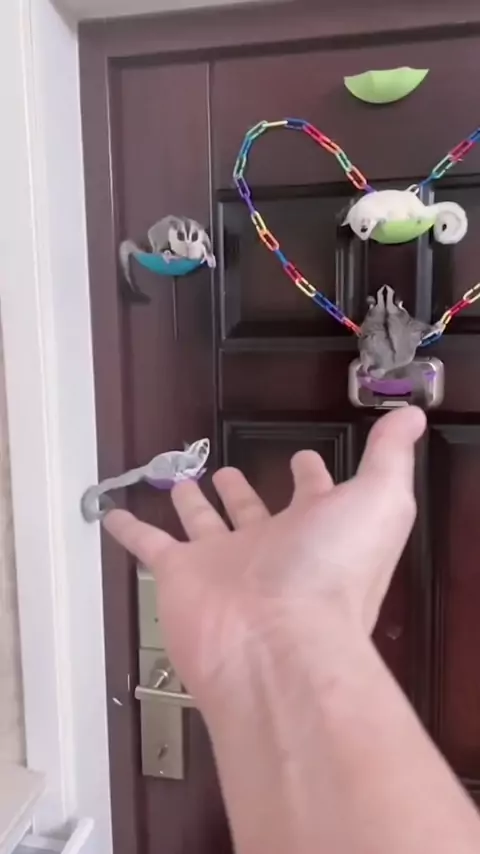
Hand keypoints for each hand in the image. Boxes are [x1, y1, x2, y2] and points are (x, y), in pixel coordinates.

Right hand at [104, 407, 425, 713]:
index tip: (305, 457)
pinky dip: (130, 530)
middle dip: (242, 493)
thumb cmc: (334, 571)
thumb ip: (392, 456)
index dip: (312, 477)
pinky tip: (114, 513)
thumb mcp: (381, 500)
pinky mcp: (179, 576)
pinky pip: (148, 545)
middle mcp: (270, 549)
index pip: (315, 498)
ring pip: (203, 526)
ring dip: (193, 506)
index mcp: (316, 531)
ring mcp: (222, 564)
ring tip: (182, 484)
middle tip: (227, 471)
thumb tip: (411, 414)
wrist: (277, 644)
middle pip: (253, 514)